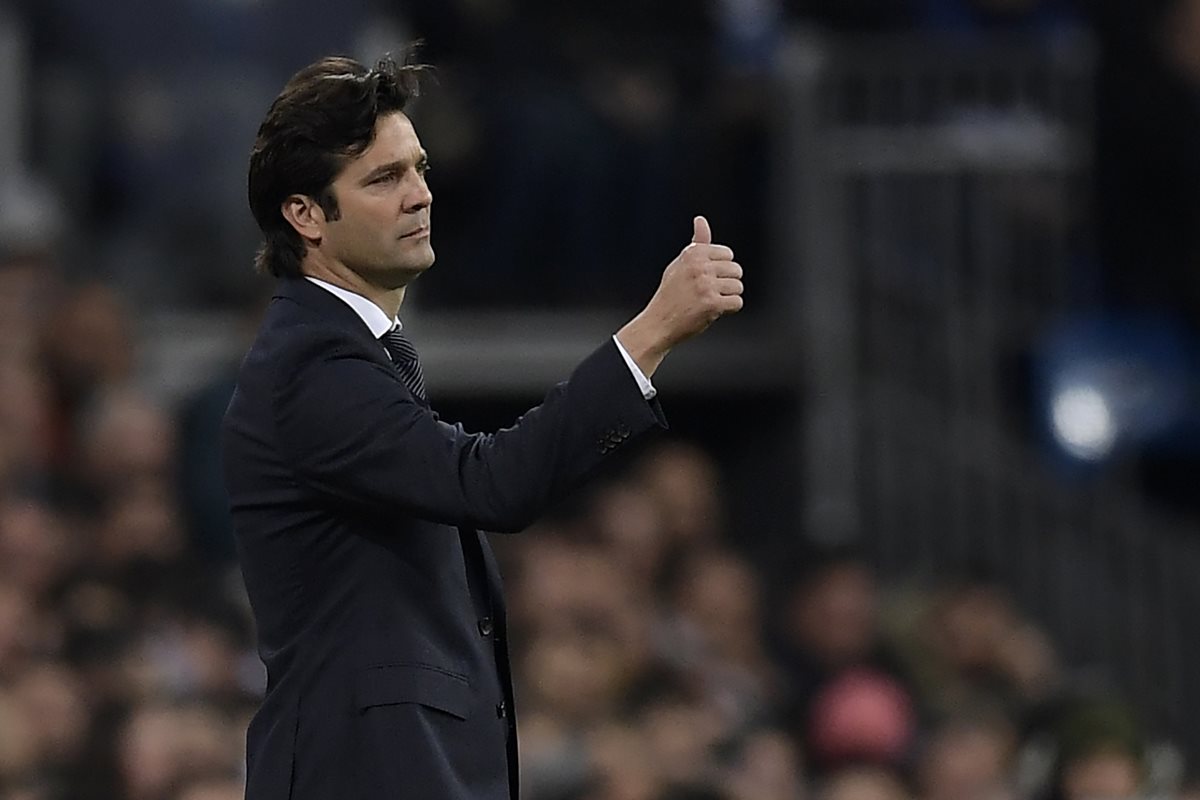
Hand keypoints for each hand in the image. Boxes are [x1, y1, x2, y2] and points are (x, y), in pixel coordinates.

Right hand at [616, 216, 743, 376]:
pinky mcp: (712, 304)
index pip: (728, 254)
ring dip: (728, 297)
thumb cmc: (670, 294)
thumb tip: (701, 220)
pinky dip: (729, 309)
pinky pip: (737, 302)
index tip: (706, 278)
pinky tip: (714, 311)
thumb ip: (697, 244)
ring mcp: (706, 286)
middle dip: (727, 283)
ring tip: (710, 301)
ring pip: (738, 287)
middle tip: (708, 292)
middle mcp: (700, 267)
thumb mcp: (680, 264)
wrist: (659, 323)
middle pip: (736, 270)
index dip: (720, 269)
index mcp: (693, 254)